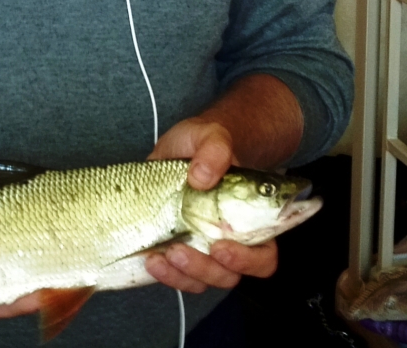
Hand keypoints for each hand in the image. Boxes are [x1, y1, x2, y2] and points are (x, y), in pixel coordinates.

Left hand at [145, 117, 277, 292]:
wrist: (182, 146)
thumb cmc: (206, 142)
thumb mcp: (211, 134)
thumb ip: (215, 149)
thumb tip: (202, 176)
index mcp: (251, 219)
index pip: (263, 255)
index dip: (247, 261)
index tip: (221, 247)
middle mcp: (230, 239)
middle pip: (229, 274)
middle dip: (205, 269)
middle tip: (180, 252)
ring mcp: (204, 247)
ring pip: (202, 280)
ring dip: (182, 275)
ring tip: (158, 256)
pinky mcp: (180, 249)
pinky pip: (178, 275)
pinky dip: (165, 274)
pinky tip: (149, 259)